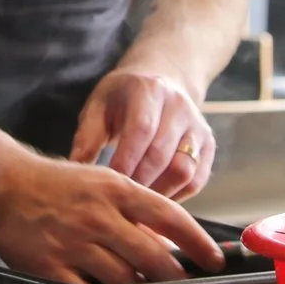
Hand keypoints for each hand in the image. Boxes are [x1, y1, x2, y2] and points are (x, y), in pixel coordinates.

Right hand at [0, 148, 222, 283]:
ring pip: (125, 279)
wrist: (3, 185)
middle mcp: (98, 216)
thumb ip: (134, 208)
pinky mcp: (52, 267)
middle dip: (175, 276)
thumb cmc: (56, 183)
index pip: (170, 217)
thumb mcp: (100, 181)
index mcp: (115, 189)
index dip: (198, 242)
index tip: (214, 259)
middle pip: (153, 256)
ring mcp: (75, 243)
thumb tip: (168, 240)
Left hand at [70, 69, 214, 200]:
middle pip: (162, 154)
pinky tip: (155, 201)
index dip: (125, 161)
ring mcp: (198, 126)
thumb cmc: (122, 98)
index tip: (108, 185)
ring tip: (136, 204)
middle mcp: (179, 106)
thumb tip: (76, 169)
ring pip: (185, 170)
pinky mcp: (208, 145)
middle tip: (119, 201)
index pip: (141, 130)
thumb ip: (87, 135)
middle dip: (139, 183)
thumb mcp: (99, 105)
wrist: (160, 79)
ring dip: (159, 193)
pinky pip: (197, 180)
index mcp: (148, 90)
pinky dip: (177, 197)